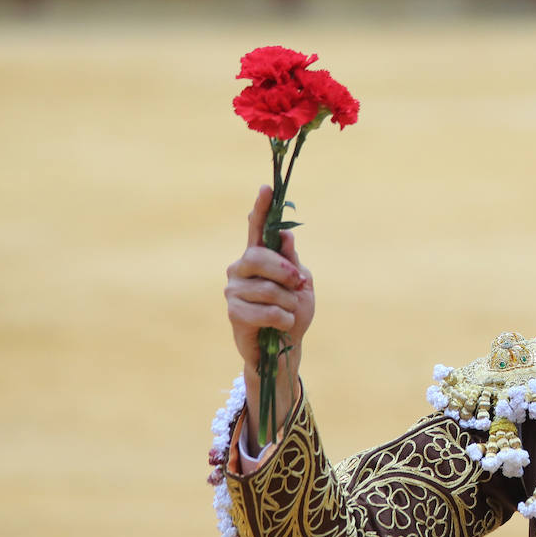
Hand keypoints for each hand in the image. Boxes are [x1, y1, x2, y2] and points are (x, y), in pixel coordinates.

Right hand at [224, 186, 314, 446]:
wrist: (286, 348)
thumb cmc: (294, 312)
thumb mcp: (302, 285)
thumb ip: (292, 262)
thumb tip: (287, 236)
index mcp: (260, 257)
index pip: (257, 227)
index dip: (261, 208)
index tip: (266, 188)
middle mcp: (241, 268)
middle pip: (258, 256)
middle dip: (283, 270)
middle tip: (299, 283)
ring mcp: (234, 290)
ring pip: (264, 287)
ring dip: (287, 301)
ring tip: (291, 312)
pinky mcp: (234, 313)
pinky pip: (262, 310)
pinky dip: (280, 318)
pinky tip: (281, 325)